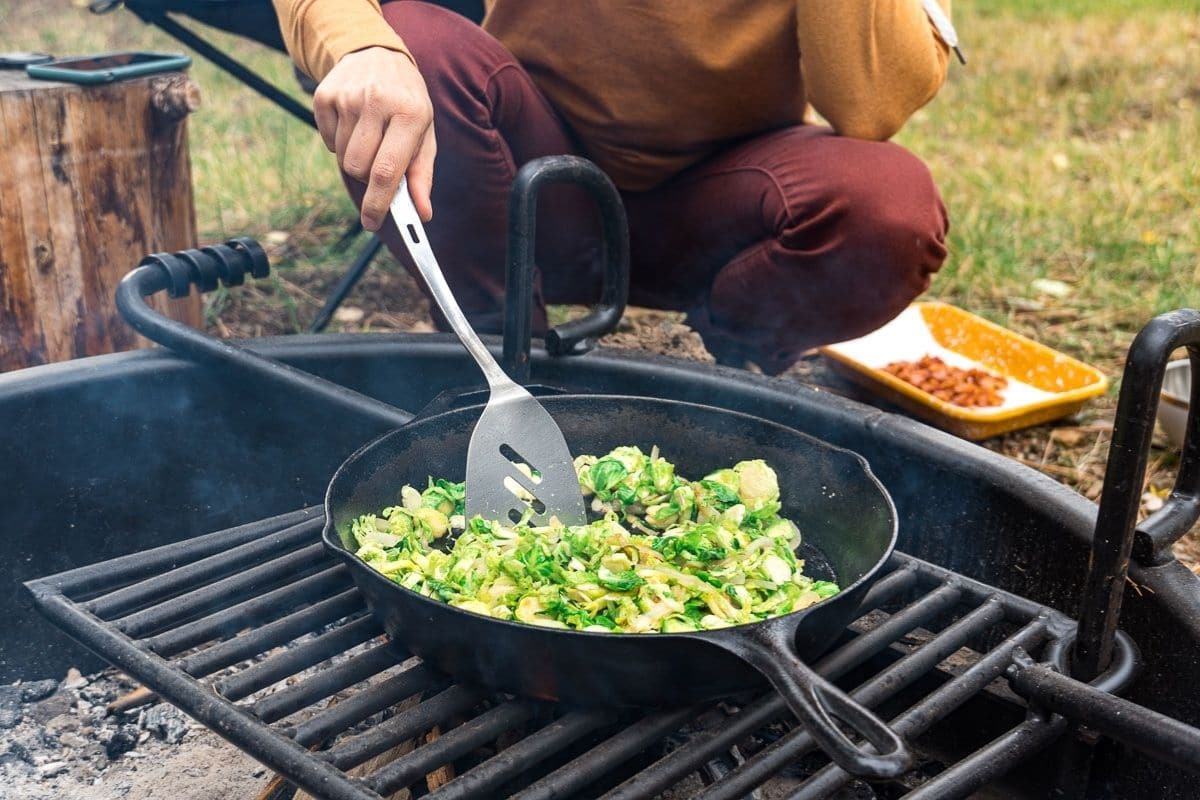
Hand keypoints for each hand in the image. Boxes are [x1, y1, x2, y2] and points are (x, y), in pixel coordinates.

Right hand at [313, 46, 435, 229]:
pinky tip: (354, 124)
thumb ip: (421, 176)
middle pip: (359, 169)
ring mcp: (347, 97)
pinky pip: (328, 142)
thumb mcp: (424, 134)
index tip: (373, 223)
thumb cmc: (407, 104)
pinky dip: (340, 143)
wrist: (378, 55)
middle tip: (379, 163)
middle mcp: (376, 102)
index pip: (387, 171)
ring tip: (370, 136)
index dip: (378, 204)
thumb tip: (422, 214)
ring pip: (343, 158)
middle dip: (368, 178)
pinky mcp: (325, 95)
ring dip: (356, 159)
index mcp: (409, 114)